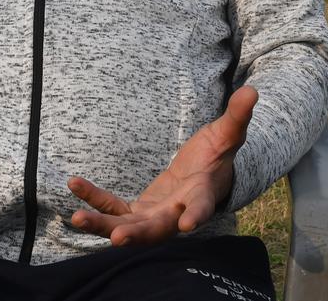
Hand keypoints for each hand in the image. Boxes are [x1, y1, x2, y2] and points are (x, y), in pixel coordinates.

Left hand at [68, 85, 257, 245]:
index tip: (188, 225)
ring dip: (103, 225)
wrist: (202, 177)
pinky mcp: (138, 212)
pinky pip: (113, 209)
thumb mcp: (227, 134)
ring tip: (76, 219)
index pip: (201, 207)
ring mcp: (155, 217)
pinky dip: (95, 200)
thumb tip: (253, 90)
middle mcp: (176, 214)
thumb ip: (237, 116)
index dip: (197, 216)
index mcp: (201, 196)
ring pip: (128, 228)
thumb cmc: (217, 156)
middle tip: (117, 238)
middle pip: (157, 230)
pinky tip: (74, 185)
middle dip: (137, 234)